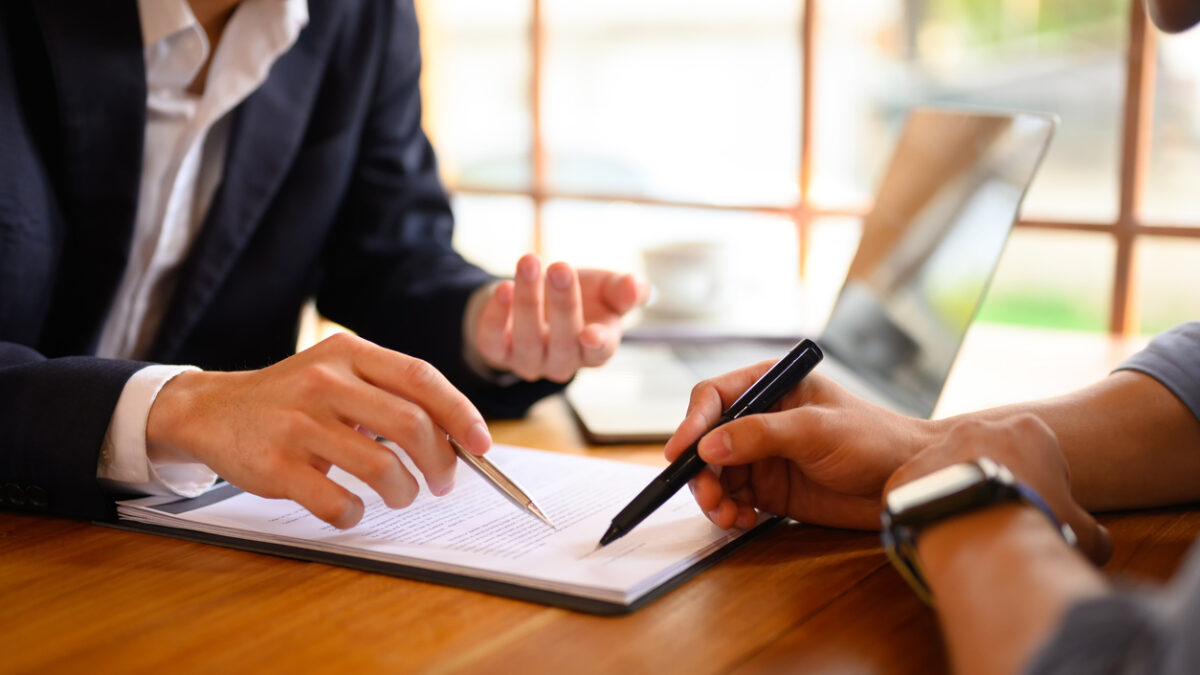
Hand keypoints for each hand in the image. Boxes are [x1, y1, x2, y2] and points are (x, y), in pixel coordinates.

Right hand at [145, 333, 491, 528]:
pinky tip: (352, 509)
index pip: (421, 378)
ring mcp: (298, 424)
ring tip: (401, 495)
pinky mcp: (275, 465)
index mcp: (348, 354)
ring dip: (404, 492)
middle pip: (411, 424)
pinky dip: (355, 514)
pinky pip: (337, 502)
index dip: (460, 413)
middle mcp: (324, 382)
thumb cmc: (292, 398)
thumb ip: (389, 393)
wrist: (211, 411)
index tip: (481, 444)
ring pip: (381, 467)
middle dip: (440, 461)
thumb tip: (457, 436)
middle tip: (442, 482)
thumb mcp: (338, 373)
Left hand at [472, 253, 646, 382]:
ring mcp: (529, 361)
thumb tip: (635, 287)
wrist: (537, 295)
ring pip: (527, 340)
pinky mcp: (497, 352)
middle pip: (563, 342)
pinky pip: (493, 342)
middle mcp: (562, 362)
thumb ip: (625, 289)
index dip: (596, 345)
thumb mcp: (607, 288)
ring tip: (529, 262)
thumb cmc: (582, 295)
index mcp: (595, 349)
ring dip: (528, 300)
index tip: (591, 332)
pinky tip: (502, 288)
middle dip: (562, 304)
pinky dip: (496, 317)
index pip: (600, 353)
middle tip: (561, 267)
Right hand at [666, 361, 934, 530]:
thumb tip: (708, 447)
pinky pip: (733, 499)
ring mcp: (762, 455)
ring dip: (713, 496)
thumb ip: (760, 435)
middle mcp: (759, 418)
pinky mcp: (769, 489)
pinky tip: (742, 521)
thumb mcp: (815, 430)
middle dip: (701, 470)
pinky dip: (729, 512)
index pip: (714, 397)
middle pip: (707, 440)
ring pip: (715, 474)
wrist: (907, 481)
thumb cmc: (873, 439)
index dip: (692, 423)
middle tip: (709, 496)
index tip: (681, 453)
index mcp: (770, 387)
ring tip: (727, 515)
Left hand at [885, 415, 1112, 564]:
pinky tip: (935, 535)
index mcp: (1028, 430)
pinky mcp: (905, 473)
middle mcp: (978, 428)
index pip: (1036, 455)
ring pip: (947, 473)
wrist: (985, 533)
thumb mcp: (1085, 534)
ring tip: (966, 532)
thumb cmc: (1040, 527)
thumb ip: (1093, 533)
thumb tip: (1098, 542)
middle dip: (993, 485)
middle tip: (997, 520)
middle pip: (987, 459)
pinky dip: (921, 514)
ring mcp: (937, 447)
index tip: (1034, 512)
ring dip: (955, 497)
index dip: (1039, 487)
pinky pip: (913, 493)